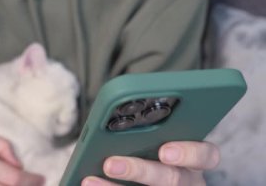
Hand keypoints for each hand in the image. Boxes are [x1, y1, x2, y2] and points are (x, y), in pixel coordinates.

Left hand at [82, 141, 219, 185]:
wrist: (145, 177)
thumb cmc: (152, 150)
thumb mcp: (158, 139)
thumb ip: (149, 129)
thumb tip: (117, 114)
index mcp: (192, 160)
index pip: (205, 155)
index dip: (189, 153)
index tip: (165, 151)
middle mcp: (186, 180)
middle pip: (172, 179)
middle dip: (140, 171)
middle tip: (111, 164)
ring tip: (89, 180)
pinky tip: (88, 183)